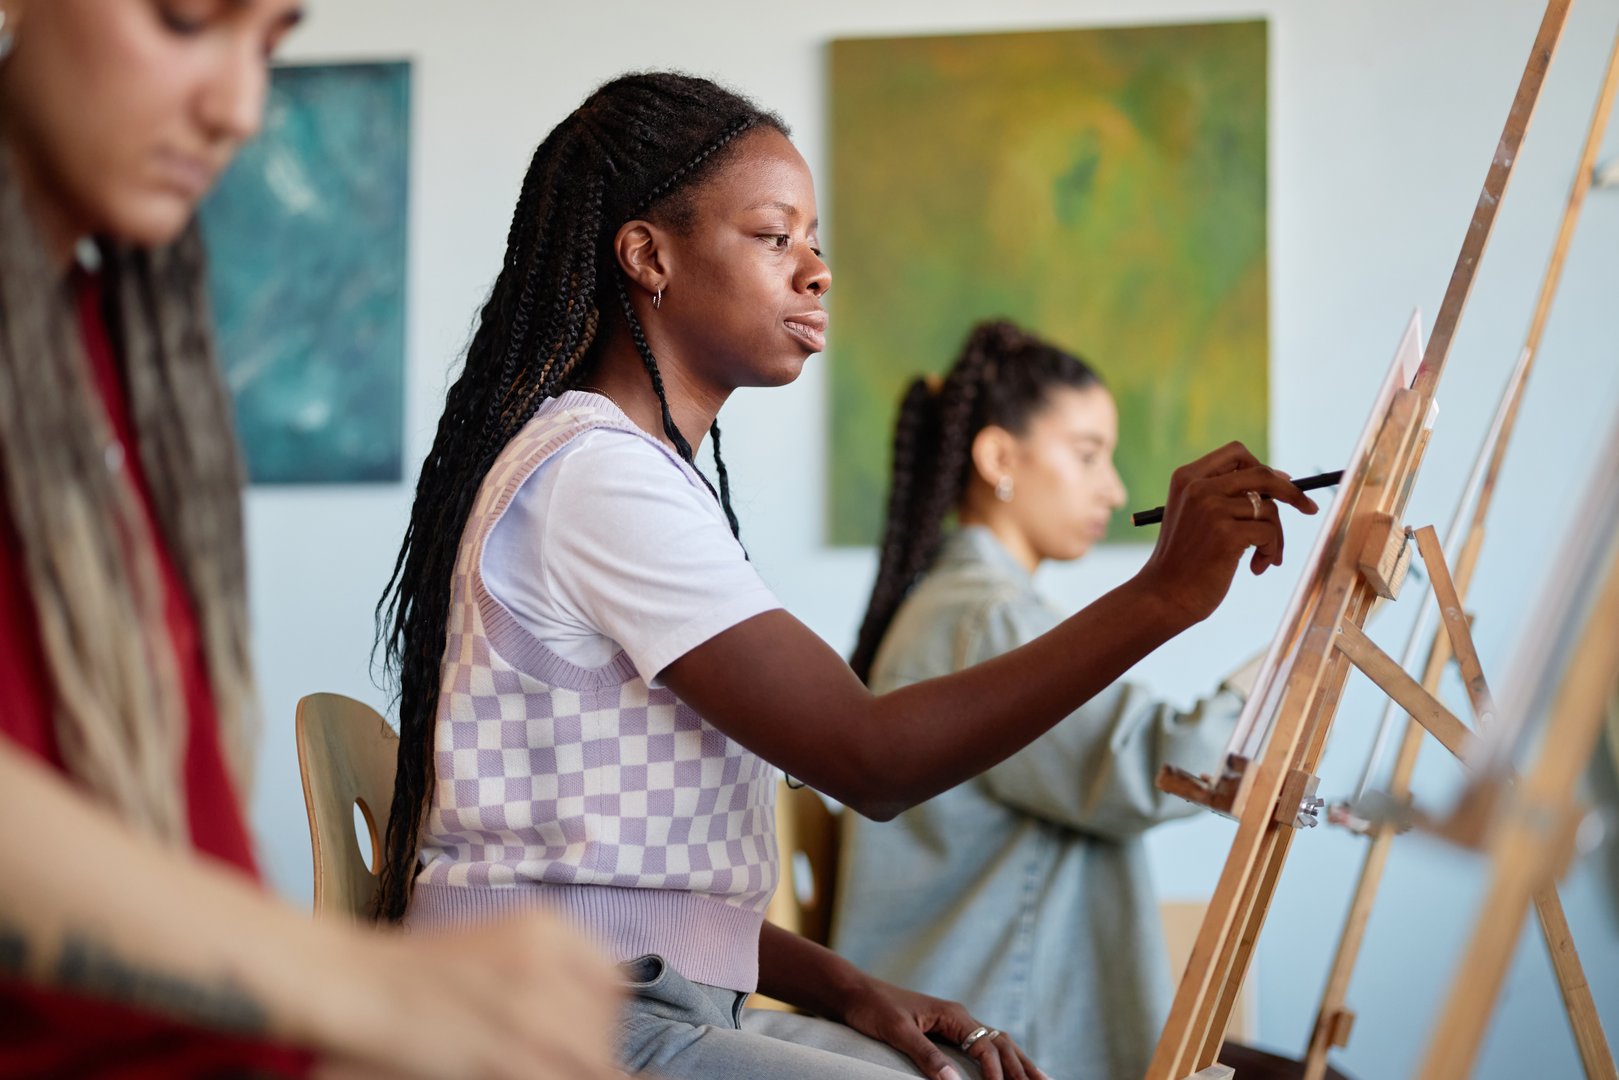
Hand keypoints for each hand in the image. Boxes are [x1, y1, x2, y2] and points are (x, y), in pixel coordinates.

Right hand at [307, 913, 623, 1079]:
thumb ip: (546, 974)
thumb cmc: (416, 970)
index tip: (588, 1040)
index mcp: (545, 927)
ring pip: (584, 1057)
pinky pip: (550, 1076)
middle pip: (601, 1025)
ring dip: (570, 1068)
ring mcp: (523, 1001)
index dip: (605, 1019)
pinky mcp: (499, 1045)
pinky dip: (547, 1079)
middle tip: (555, 1062)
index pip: (612, 981)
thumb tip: (586, 1018)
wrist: (352, 979)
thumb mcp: (495, 948)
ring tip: (531, 1065)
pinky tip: (519, 1073)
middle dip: (590, 1053)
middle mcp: (544, 957)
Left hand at [837, 975, 1050, 1079]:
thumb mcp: (897, 1031)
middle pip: (1003, 1045)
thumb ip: (925, 1055)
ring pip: (999, 1045)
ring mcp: (955, 1025)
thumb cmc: (872, 1008)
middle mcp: (960, 1018)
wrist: (852, 993)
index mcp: (953, 1014)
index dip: (998, 1072)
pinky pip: (983, 1049)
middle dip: (1024, 1068)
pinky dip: (1002, 1061)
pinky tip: (1010, 1073)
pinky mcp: (946, 1034)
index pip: (988, 1046)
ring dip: (1021, 1064)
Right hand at [1136, 440, 1317, 623]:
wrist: (1164, 595)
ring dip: (1275, 537)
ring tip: (1264, 558)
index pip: (1236, 453)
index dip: (1262, 466)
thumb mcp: (1195, 515)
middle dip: (1291, 492)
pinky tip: (1257, 568)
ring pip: (1269, 510)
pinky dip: (1270, 552)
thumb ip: (1224, 495)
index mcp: (1187, 478)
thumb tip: (1281, 480)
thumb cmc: (1185, 559)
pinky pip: (1269, 534)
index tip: (1282, 483)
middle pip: (1261, 475)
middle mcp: (1198, 488)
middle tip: (1309, 508)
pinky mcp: (1226, 534)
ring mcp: (1211, 509)